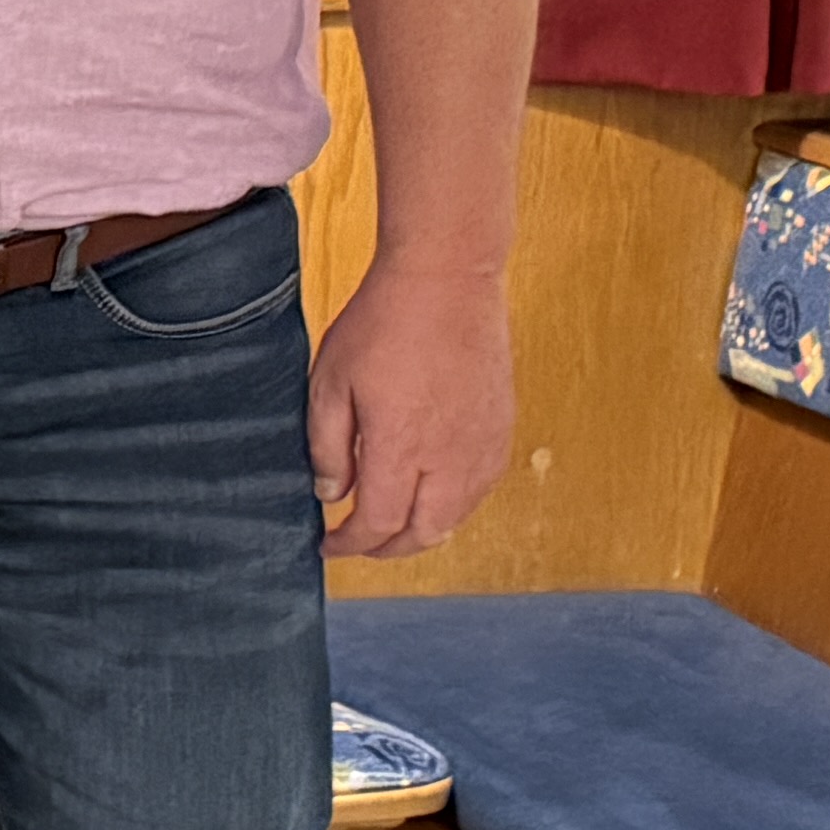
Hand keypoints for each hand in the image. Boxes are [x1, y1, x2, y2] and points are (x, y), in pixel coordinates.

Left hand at [311, 258, 514, 560]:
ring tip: (389, 525)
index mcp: (403, 448)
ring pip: (458, 517)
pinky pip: (481, 488)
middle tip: (357, 544)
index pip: (377, 523)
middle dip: (386, 549)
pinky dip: (453, 506)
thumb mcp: (330, 383)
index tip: (327, 545)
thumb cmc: (382, 324)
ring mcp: (483, 444)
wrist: (447, 280)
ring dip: (422, 531)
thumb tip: (332, 494)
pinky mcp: (502, 428)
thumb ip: (328, 447)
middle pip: (423, 533)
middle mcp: (450, 456)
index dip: (349, 544)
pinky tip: (430, 496)